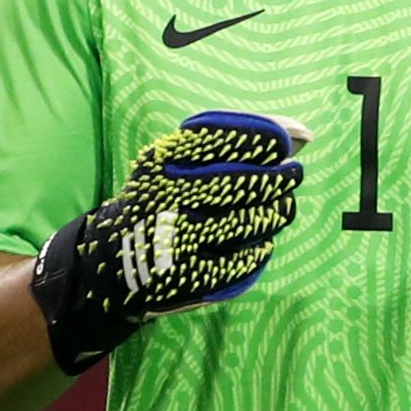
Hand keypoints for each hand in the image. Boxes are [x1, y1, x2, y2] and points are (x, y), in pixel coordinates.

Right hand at [30, 112, 302, 370]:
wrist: (111, 260)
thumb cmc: (156, 200)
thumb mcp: (174, 162)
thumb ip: (228, 142)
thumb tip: (300, 134)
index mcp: (163, 162)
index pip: (227, 140)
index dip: (266, 138)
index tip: (287, 142)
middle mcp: (169, 198)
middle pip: (244, 183)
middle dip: (280, 177)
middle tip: (294, 173)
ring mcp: (180, 240)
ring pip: (250, 222)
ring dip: (277, 212)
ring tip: (283, 205)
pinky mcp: (190, 276)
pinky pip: (243, 260)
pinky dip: (260, 248)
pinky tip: (263, 240)